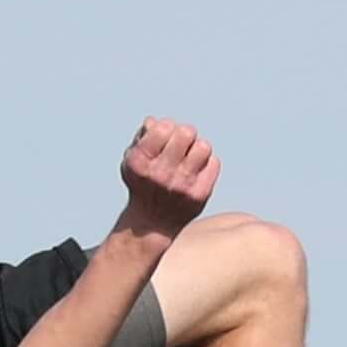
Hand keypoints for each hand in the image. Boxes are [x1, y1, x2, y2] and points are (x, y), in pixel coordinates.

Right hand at [119, 115, 218, 235]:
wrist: (152, 224)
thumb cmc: (143, 184)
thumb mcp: (132, 159)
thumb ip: (142, 137)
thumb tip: (153, 121)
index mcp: (141, 161)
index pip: (165, 127)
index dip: (167, 129)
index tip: (163, 140)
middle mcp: (161, 174)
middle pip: (187, 132)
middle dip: (185, 136)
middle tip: (180, 148)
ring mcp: (181, 186)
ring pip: (204, 146)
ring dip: (197, 149)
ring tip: (190, 159)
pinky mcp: (199, 195)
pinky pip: (214, 163)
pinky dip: (207, 164)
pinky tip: (196, 172)